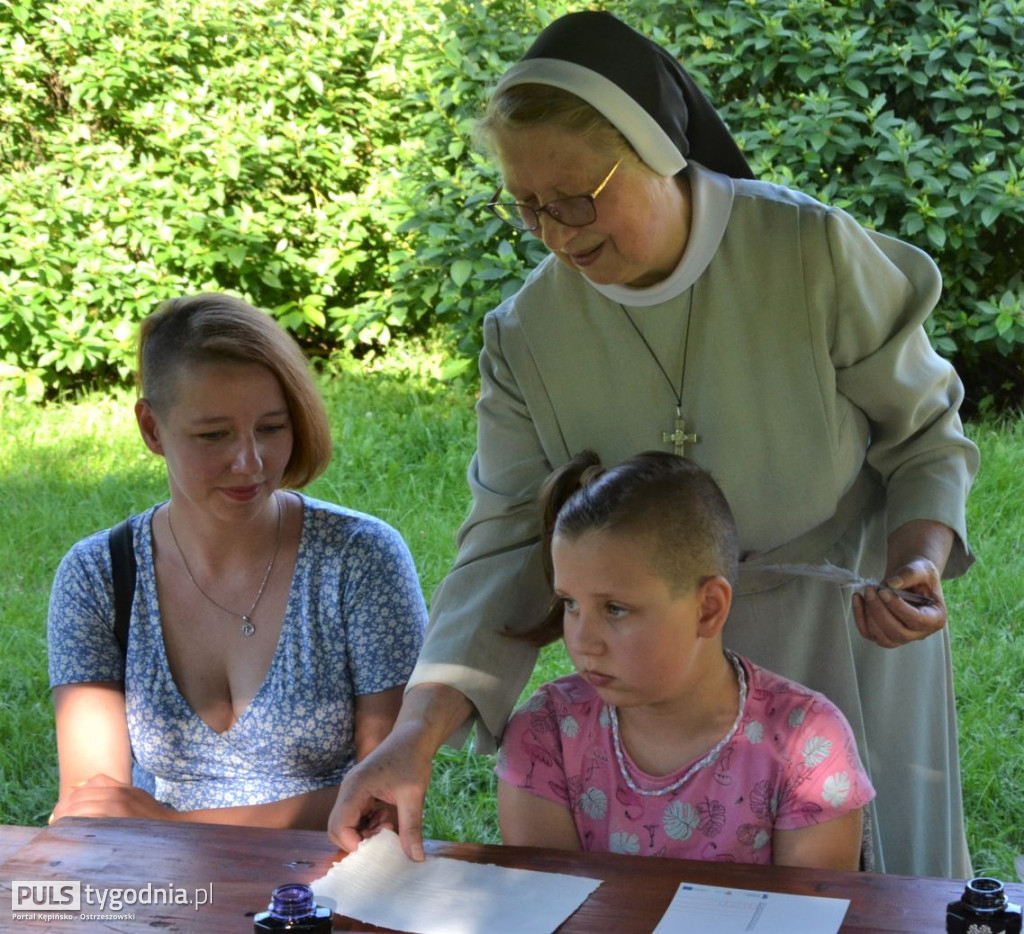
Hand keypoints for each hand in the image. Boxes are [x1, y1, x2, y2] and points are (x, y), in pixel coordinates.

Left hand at [51, 774, 176, 821]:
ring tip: (60, 833)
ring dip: (66, 822)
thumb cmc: (152, 814)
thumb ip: (108, 785)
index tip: (58, 815)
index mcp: (119, 789)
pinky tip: (72, 837)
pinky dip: (77, 830)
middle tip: (55, 825)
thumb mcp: (134, 793)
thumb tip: (78, 784)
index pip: (82, 790)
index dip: (66, 802)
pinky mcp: (116, 828)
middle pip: (78, 800)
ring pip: (80, 812)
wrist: (172, 830)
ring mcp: (116, 813)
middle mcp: (116, 798)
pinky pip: (88, 826)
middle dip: (61, 812)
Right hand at [328, 721, 434, 860]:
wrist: (414, 736)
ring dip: (364, 832)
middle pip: (337, 828)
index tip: (377, 847)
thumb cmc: (412, 760)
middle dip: (358, 839)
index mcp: (355, 787)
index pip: (338, 826)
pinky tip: (386, 817)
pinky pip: (355, 816)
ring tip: (388, 824)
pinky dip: (368, 823)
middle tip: (383, 837)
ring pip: (346, 823)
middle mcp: (348, 789)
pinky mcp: (360, 792)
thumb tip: (416, 859)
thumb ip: (411, 828)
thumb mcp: (413, 795)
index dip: (354, 843)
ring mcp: (352, 790)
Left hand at [851, 557, 946, 647]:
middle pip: (898, 632)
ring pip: (882, 637)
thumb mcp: (921, 569)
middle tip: (870, 589)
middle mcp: (920, 633)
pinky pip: (868, 633)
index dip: (898, 607)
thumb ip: (909, 574)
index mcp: (935, 618)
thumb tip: (891, 584)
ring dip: (869, 614)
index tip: (883, 591)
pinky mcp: (883, 635)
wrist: (908, 579)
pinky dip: (859, 617)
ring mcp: (901, 636)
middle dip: (880, 610)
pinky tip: (858, 598)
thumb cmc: (919, 576)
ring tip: (867, 591)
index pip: (917, 620)